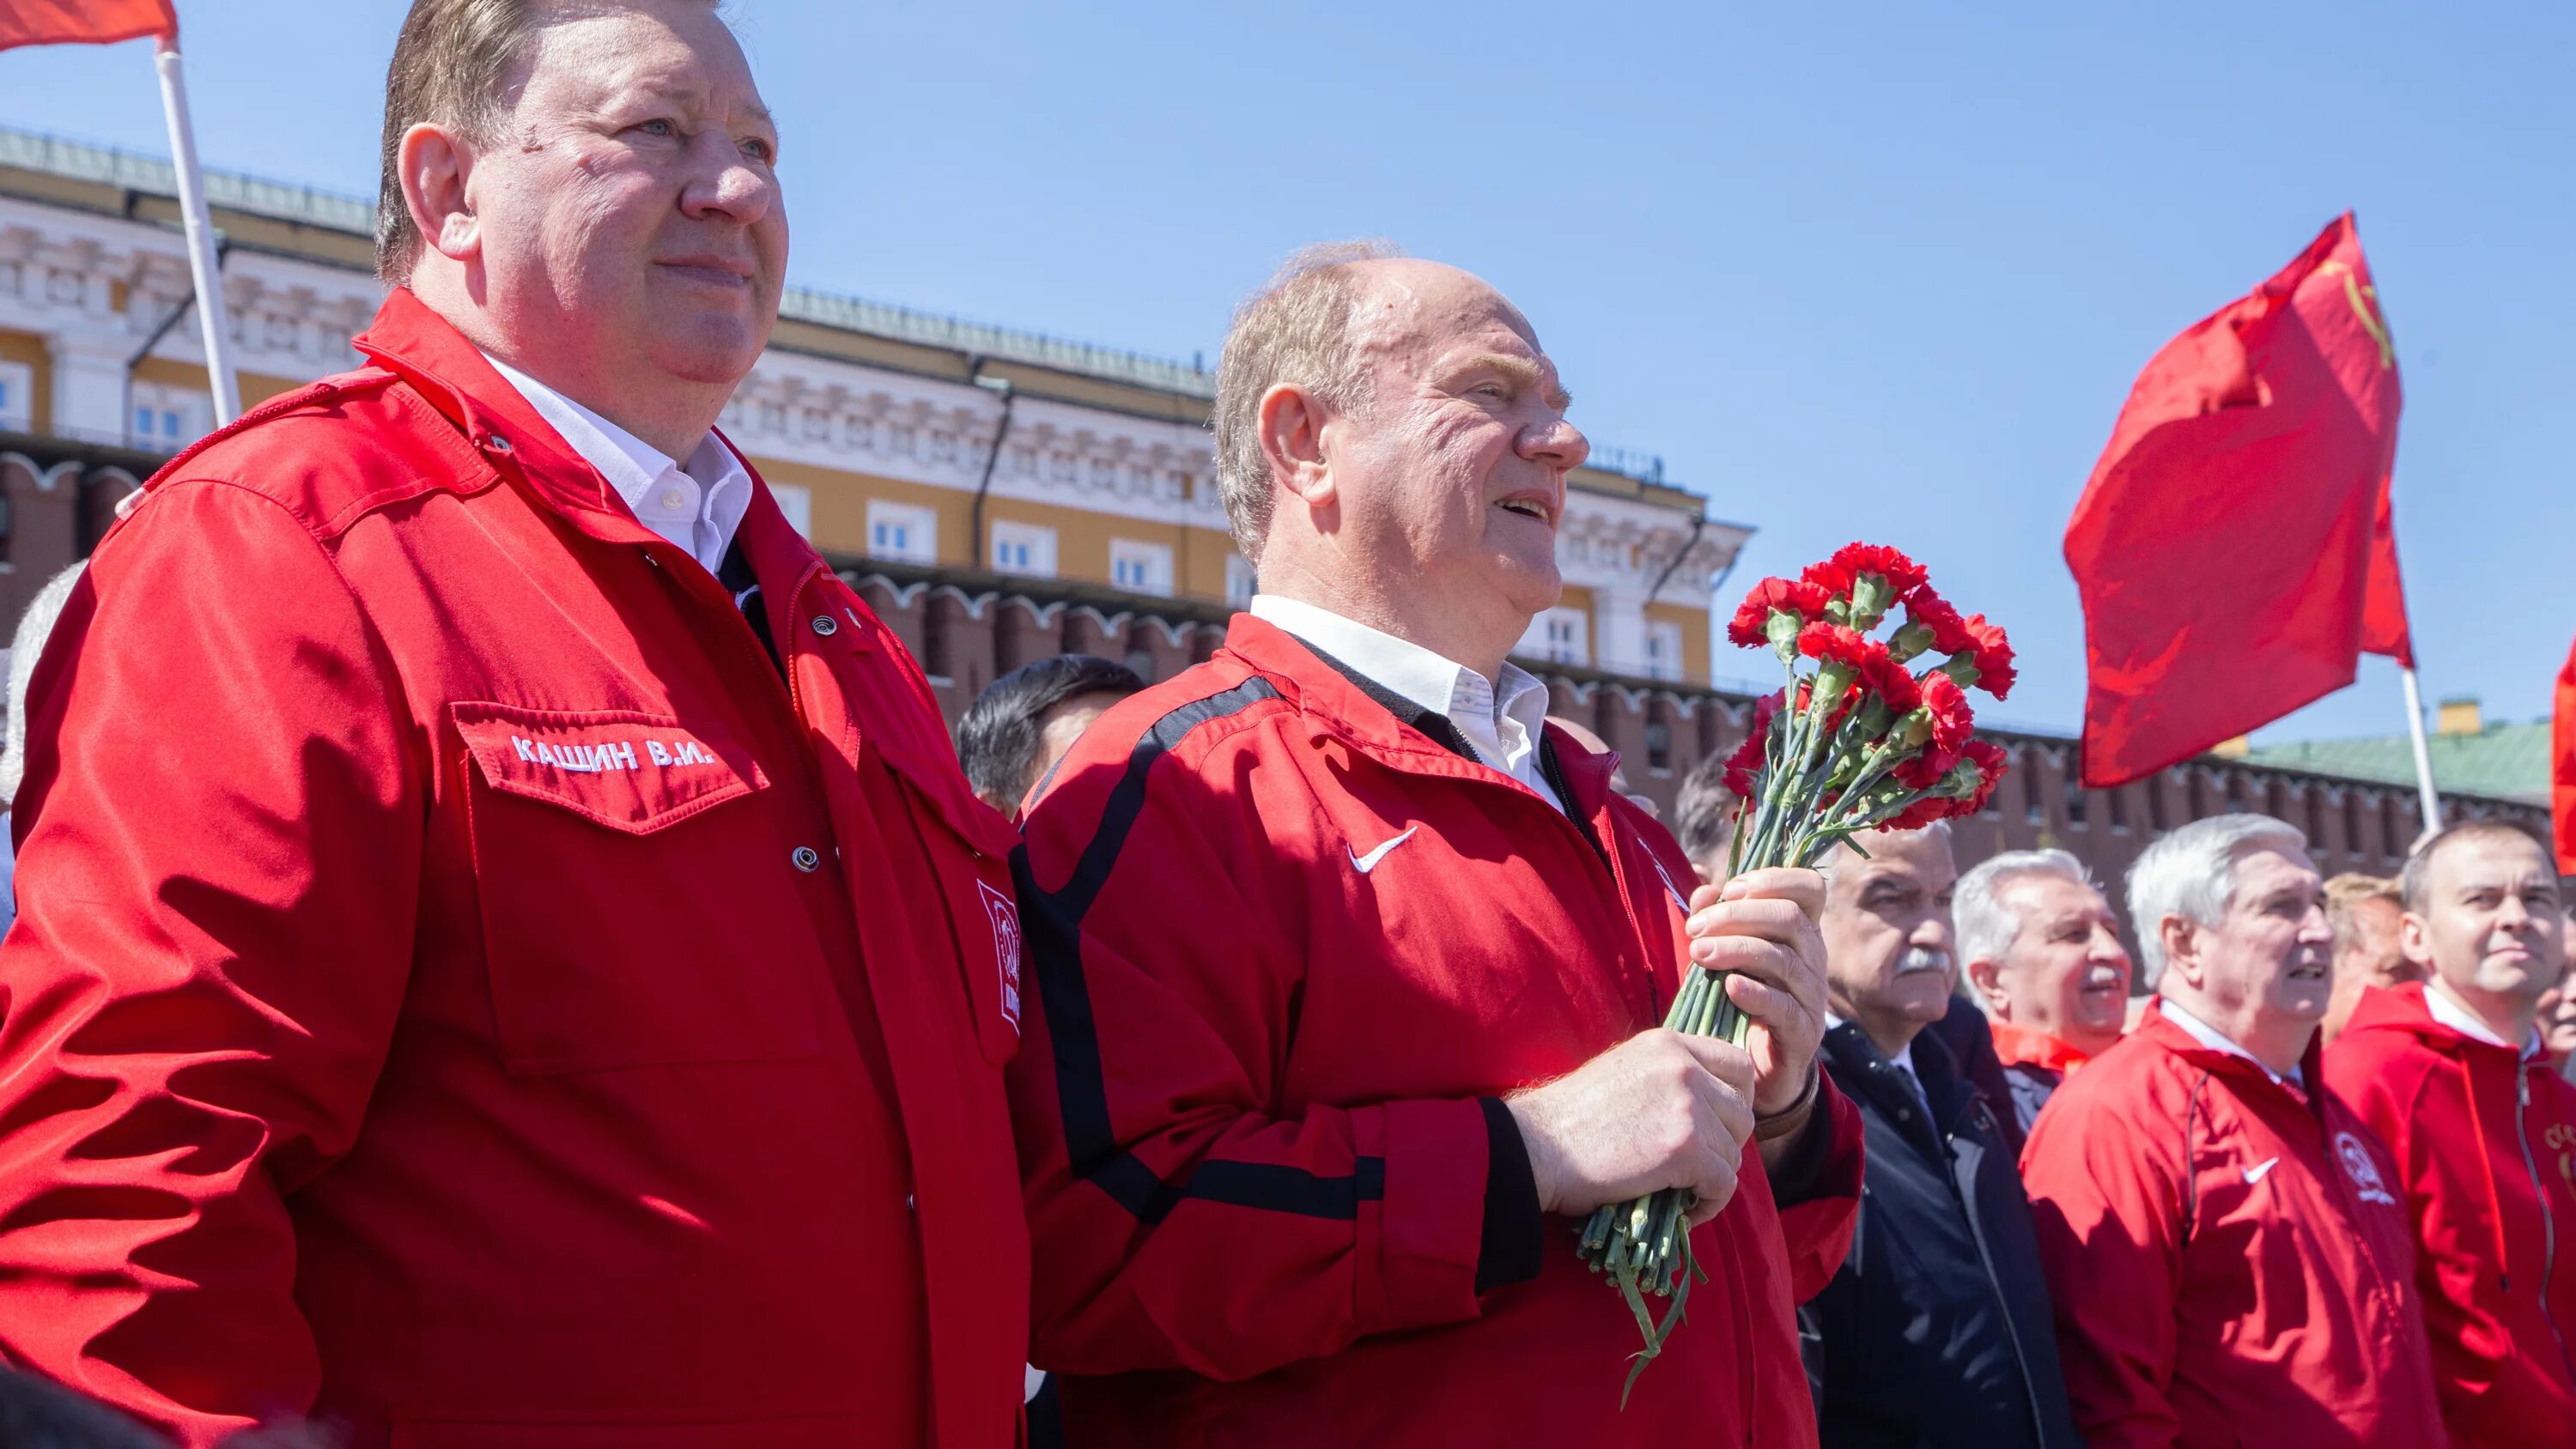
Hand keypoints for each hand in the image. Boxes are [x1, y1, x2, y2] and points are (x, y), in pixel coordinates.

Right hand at [1505, 1029, 1757, 1226]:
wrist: (1535, 1146)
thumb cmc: (1569, 1117)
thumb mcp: (1624, 1072)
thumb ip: (1666, 1076)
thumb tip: (1705, 1105)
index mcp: (1669, 1043)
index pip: (1739, 1064)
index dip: (1735, 1101)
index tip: (1714, 1127)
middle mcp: (1684, 1067)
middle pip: (1743, 1111)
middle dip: (1726, 1144)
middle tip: (1698, 1165)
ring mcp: (1687, 1107)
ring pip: (1734, 1151)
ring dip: (1714, 1177)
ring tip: (1683, 1192)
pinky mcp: (1685, 1149)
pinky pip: (1724, 1184)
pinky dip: (1709, 1204)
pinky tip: (1684, 1211)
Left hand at [1684, 867, 1827, 1117]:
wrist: (1755, 1068)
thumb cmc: (1739, 1000)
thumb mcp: (1723, 953)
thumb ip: (1714, 919)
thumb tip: (1703, 886)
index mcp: (1801, 932)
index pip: (1809, 888)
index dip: (1773, 879)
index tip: (1729, 890)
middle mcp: (1814, 958)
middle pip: (1790, 918)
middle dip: (1737, 916)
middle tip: (1695, 929)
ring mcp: (1812, 996)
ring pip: (1783, 959)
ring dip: (1736, 950)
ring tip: (1698, 954)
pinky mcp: (1803, 1032)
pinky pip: (1784, 1006)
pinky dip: (1755, 992)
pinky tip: (1728, 987)